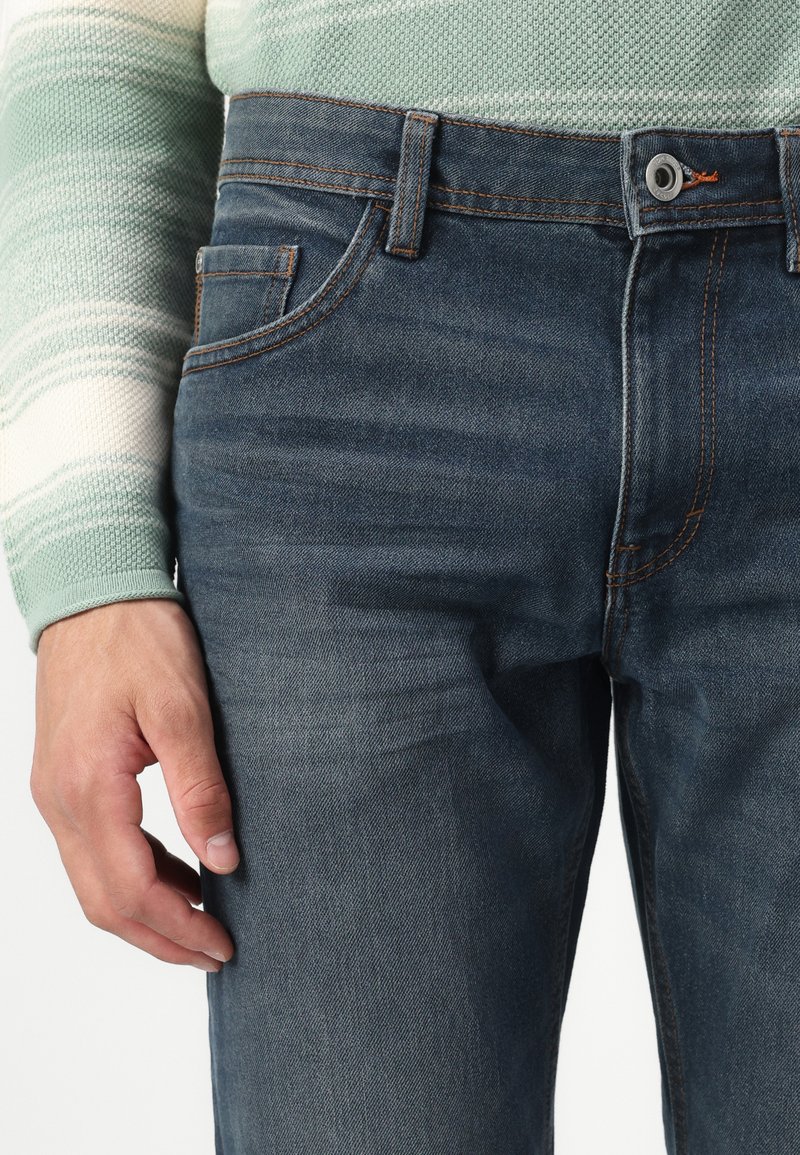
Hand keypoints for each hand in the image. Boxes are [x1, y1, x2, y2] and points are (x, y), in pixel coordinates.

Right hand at [31, 598, 238, 971]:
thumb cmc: (137, 637)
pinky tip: (175, 869)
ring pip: (92, 883)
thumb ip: (200, 788)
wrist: (92, 590)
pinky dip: (131, 874)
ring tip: (202, 918)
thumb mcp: (182, 707)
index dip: (179, 927)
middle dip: (160, 937)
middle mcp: (58, 800)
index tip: (224, 945)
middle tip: (215, 951)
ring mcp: (53, 791)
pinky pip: (90, 850)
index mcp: (88, 787)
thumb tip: (222, 859)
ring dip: (144, 911)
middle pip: (103, 903)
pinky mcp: (61, 779)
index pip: (131, 889)